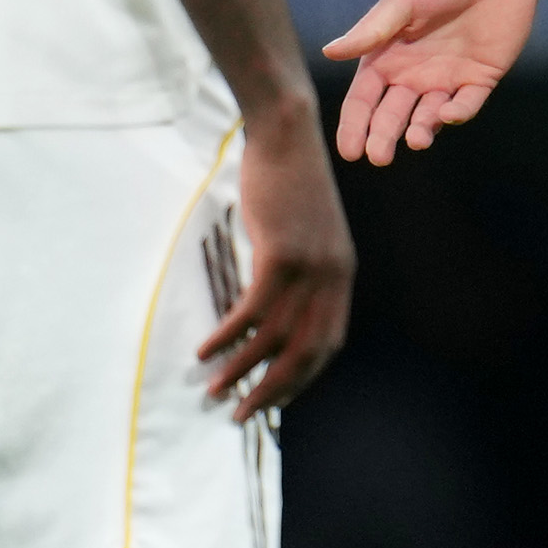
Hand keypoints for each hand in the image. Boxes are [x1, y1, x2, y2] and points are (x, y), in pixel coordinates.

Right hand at [194, 116, 353, 421]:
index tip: (273, 399)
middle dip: (273, 389)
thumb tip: (270, 310)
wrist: (287, 133)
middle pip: (306, 351)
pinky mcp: (282, 253)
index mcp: (341, 273)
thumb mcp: (304, 231)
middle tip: (242, 414)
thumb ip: (299, 270)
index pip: (328, 342)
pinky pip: (253, 311)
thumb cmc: (287, 181)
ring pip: (276, 337)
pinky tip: (205, 351)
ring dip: (241, 370)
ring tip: (214, 391)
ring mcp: (310, 265)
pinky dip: (228, 337)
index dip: (301, 377)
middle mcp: (333, 275)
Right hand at [323, 0, 542, 164]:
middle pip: (392, 116)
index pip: (364, 100)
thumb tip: (329, 52)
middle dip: (382, 137)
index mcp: (388, 57)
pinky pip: (467, 104)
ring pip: (428, 117)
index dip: (354, 125)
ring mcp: (447, 78)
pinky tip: (449, 112)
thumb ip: (372, 30)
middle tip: (378, 156)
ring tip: (416, 140)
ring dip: (420, 130)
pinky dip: (458, 112)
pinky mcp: (480, 79)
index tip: (349, 150)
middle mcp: (413, 74)